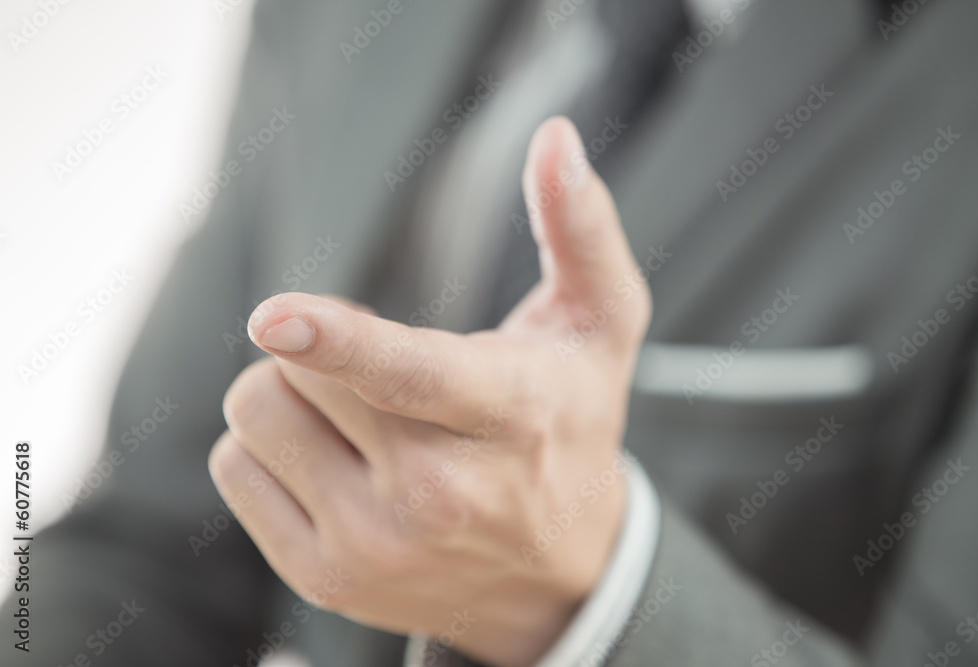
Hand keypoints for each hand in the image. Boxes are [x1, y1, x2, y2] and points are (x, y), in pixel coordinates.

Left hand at [209, 117, 651, 666]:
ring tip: (354, 416)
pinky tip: (332, 462)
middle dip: (318, 343)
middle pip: (298, 370)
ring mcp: (375, 545)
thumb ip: (580, 228)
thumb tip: (557, 136)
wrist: (556, 578)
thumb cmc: (573, 430)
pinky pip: (235, 468)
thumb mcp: (600, 327)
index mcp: (508, 417)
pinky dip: (268, 447)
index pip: (413, 374)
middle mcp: (438, 494)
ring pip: (254, 414)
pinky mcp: (325, 577)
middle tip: (380, 371)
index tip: (274, 317)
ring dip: (289, 391)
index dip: (339, 339)